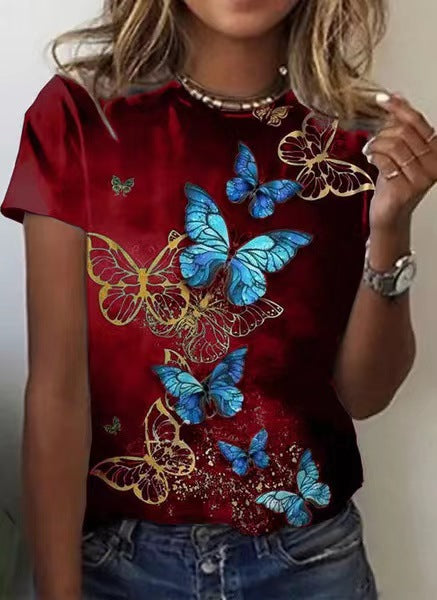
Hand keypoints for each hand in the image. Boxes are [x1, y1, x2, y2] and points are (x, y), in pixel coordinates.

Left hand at [362, 92, 436, 232]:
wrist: (389, 212)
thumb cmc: (395, 181)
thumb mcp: (400, 150)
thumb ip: (401, 126)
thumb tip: (396, 95)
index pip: (418, 121)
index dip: (398, 108)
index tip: (381, 99)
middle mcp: (435, 164)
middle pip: (404, 132)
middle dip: (383, 132)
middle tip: (373, 140)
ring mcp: (422, 177)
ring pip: (394, 145)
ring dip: (376, 144)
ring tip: (370, 150)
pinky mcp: (406, 188)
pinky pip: (385, 161)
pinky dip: (374, 157)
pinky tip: (371, 160)